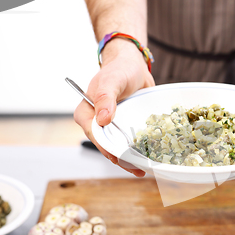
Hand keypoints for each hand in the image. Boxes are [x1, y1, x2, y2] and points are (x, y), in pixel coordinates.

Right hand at [74, 40, 154, 176]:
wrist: (133, 65)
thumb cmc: (119, 70)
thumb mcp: (112, 81)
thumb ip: (105, 98)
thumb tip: (103, 120)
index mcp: (86, 114)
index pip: (94, 135)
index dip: (106, 148)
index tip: (119, 157)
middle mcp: (96, 123)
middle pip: (106, 146)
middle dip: (120, 159)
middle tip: (137, 168)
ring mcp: (111, 126)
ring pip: (117, 147)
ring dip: (129, 159)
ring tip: (143, 169)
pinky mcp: (124, 127)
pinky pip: (128, 141)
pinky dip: (137, 150)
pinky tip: (148, 158)